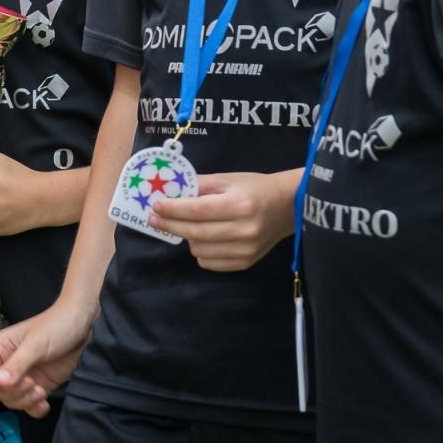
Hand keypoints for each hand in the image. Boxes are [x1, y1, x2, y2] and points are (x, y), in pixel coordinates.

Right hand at [0, 301, 91, 417]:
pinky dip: (35, 409)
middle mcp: (8, 364)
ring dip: (25, 401)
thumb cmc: (57, 325)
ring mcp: (24, 376)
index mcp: (0, 349)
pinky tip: (44, 403)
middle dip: (12, 393)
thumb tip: (0, 383)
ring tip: (40, 391)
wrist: (82, 326)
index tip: (10, 382)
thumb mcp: (36, 344)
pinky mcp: (38, 386)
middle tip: (31, 383)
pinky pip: (29, 406)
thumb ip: (17, 364)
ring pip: (11, 400)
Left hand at [149, 170, 295, 271]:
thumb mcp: (228, 179)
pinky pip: (210, 263)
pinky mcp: (246, 262)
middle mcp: (244, 230)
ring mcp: (246, 250)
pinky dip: (200, 251)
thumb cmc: (255, 188)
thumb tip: (170, 193)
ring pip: (199, 250)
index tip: (155, 206)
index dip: (172, 210)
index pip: (197, 210)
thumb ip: (199, 185)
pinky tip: (203, 238)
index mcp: (239, 205)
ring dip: (186, 238)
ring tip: (186, 225)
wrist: (288, 207)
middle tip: (154, 219)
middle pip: (195, 233)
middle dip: (170, 225)